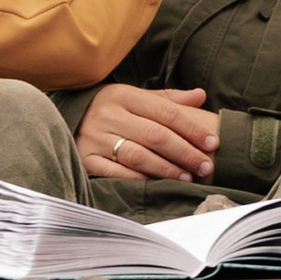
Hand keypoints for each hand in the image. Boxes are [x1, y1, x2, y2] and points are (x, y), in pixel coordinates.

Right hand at [77, 82, 221, 191]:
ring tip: (186, 177)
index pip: (166, 112)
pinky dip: (138, 178)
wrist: (67, 117)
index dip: (192, 128)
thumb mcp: (135, 98)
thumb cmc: (110, 108)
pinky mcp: (84, 157)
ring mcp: (95, 137)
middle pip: (155, 135)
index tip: (213, 142)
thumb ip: (167, 100)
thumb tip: (200, 96)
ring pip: (138, 155)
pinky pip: (115, 171)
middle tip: (204, 165)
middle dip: (185, 152)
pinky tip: (156, 183)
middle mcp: (108, 114)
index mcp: (124, 95)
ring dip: (166, 169)